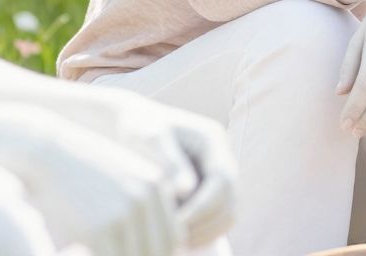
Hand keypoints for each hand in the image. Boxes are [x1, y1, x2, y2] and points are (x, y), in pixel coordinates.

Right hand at [1, 111, 176, 255]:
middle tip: (120, 253)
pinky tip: (83, 254)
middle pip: (159, 251)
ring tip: (105, 253)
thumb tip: (161, 244)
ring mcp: (122, 213)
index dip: (159, 255)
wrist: (43, 153)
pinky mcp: (98, 228)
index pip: (173, 238)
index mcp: (155, 185)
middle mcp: (144, 198)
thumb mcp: (119, 180)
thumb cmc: (79, 171)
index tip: (138, 254)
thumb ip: (140, 208)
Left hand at [118, 104, 237, 249]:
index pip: (223, 181)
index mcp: (213, 140)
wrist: (135, 123)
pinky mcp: (211, 189)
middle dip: (205, 225)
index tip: (175, 224)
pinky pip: (218, 218)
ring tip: (176, 243)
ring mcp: (220, 174)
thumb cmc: (138, 127)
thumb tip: (187, 190)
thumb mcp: (150, 138)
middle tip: (175, 241)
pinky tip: (178, 239)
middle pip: (230, 201)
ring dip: (206, 233)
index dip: (203, 207)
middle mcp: (223, 157)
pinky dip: (203, 232)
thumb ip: (169, 161)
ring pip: (228, 213)